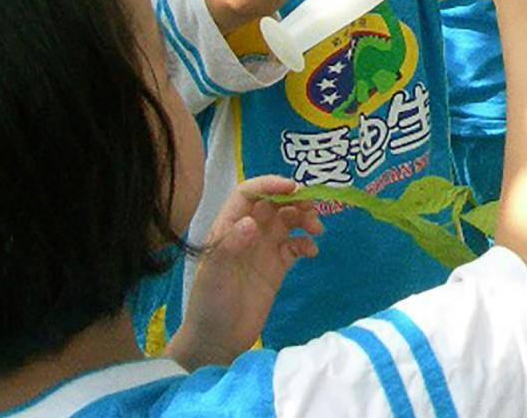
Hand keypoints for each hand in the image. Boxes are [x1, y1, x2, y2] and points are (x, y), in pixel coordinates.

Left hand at [170, 176, 322, 368]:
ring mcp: (263, 250)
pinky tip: (311, 252)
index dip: (269, 184)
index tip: (293, 187)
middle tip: (313, 209)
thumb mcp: (214, 276)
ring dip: (305, 218)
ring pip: (288, 221)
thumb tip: (251, 222)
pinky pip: (295, 245)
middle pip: (274, 203)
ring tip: (317, 229)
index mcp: (227, 228)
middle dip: (295, 200)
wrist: (218, 341)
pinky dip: (306, 243)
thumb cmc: (209, 305)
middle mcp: (247, 233)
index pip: (248, 194)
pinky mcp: (277, 267)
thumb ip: (230, 247)